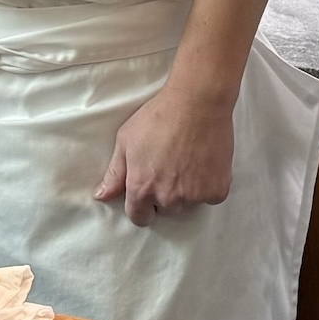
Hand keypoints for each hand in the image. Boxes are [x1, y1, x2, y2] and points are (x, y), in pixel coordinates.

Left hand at [95, 79, 235, 225]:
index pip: (139, 217)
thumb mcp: (126, 141)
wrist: (197, 102)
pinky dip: (210, 184)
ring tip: (189, 160)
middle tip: (171, 166)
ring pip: (189, 203)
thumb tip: (101, 196)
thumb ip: (114, 173)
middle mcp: (168, 198)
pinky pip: (211, 197)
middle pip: (165, 209)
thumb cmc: (159, 117)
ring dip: (188, 190)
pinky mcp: (217, 190)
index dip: (142, 205)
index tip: (149, 191)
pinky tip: (205, 162)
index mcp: (142, 189)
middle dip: (166, 194)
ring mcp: (194, 196)